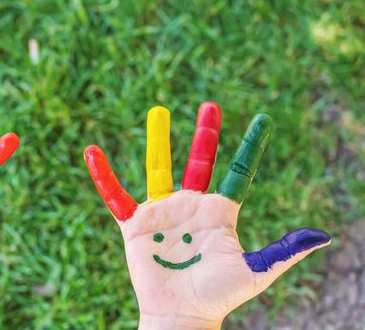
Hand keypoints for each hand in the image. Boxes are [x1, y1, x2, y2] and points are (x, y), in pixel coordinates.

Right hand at [84, 103, 329, 328]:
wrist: (182, 314)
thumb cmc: (218, 296)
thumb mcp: (255, 271)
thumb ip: (283, 251)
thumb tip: (323, 235)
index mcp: (219, 211)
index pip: (237, 171)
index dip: (249, 146)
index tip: (262, 119)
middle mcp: (191, 205)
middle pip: (199, 160)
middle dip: (205, 134)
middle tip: (211, 106)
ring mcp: (163, 212)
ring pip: (158, 168)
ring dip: (158, 139)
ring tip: (158, 111)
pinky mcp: (136, 224)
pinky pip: (116, 195)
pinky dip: (104, 175)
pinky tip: (92, 152)